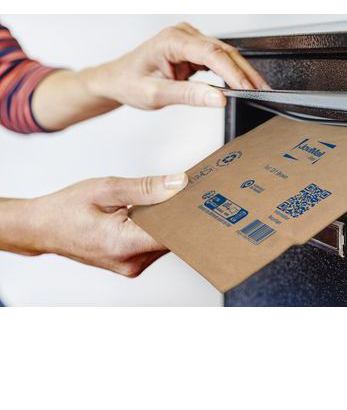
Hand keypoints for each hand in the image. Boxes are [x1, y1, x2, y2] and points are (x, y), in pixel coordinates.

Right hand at [0, 173, 187, 276]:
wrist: (42, 228)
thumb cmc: (67, 208)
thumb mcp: (107, 189)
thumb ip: (146, 188)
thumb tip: (179, 184)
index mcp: (123, 244)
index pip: (172, 235)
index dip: (188, 216)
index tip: (200, 198)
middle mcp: (130, 262)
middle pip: (171, 238)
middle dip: (178, 214)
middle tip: (187, 190)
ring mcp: (130, 266)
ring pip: (164, 241)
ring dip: (166, 221)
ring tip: (164, 198)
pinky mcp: (130, 264)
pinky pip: (153, 244)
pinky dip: (156, 228)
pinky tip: (151, 211)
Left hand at [87, 22, 270, 109]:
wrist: (117, 79)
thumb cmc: (130, 83)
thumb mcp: (157, 94)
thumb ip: (189, 95)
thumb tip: (219, 98)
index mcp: (172, 40)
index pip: (211, 54)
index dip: (233, 72)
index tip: (247, 88)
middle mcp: (183, 35)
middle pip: (223, 51)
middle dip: (245, 73)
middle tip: (262, 91)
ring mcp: (189, 41)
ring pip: (224, 54)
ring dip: (241, 72)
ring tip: (256, 89)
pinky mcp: (192, 50)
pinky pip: (217, 59)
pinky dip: (230, 72)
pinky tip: (240, 84)